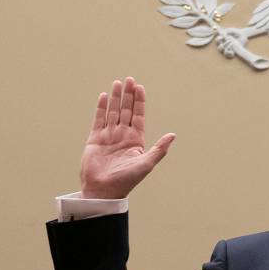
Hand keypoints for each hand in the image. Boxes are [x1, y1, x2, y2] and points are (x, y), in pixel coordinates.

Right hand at [79, 77, 175, 199]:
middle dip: (128, 95)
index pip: (138, 115)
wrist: (103, 190)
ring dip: (116, 98)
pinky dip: (101, 108)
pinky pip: (99, 119)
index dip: (139, 101)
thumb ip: (159, 149)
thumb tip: (173, 135)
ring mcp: (108, 136)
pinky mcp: (95, 139)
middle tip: (130, 79)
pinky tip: (105, 96)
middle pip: (126, 110)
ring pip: (113, 112)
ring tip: (118, 83)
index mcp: (135, 140)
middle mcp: (122, 135)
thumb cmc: (126, 180)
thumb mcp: (146, 164)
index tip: (140, 87)